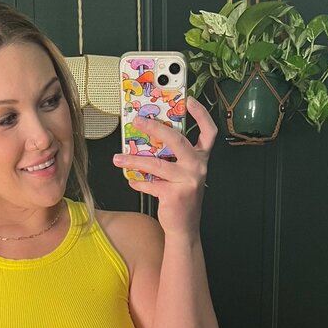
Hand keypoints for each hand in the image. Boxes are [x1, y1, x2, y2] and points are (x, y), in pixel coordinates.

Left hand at [113, 96, 217, 235]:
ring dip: (134, 159)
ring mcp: (187, 181)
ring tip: (118, 157)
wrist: (185, 228)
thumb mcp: (183, 173)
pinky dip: (138, 182)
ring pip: (156, 164)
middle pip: (177, 140)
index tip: (188, 99)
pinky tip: (130, 179)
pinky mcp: (175, 194)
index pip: (208, 132)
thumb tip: (148, 139)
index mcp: (201, 158)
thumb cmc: (182, 198)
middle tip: (138, 120)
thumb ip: (174, 156)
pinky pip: (151, 184)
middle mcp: (198, 167)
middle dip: (155, 127)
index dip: (201, 114)